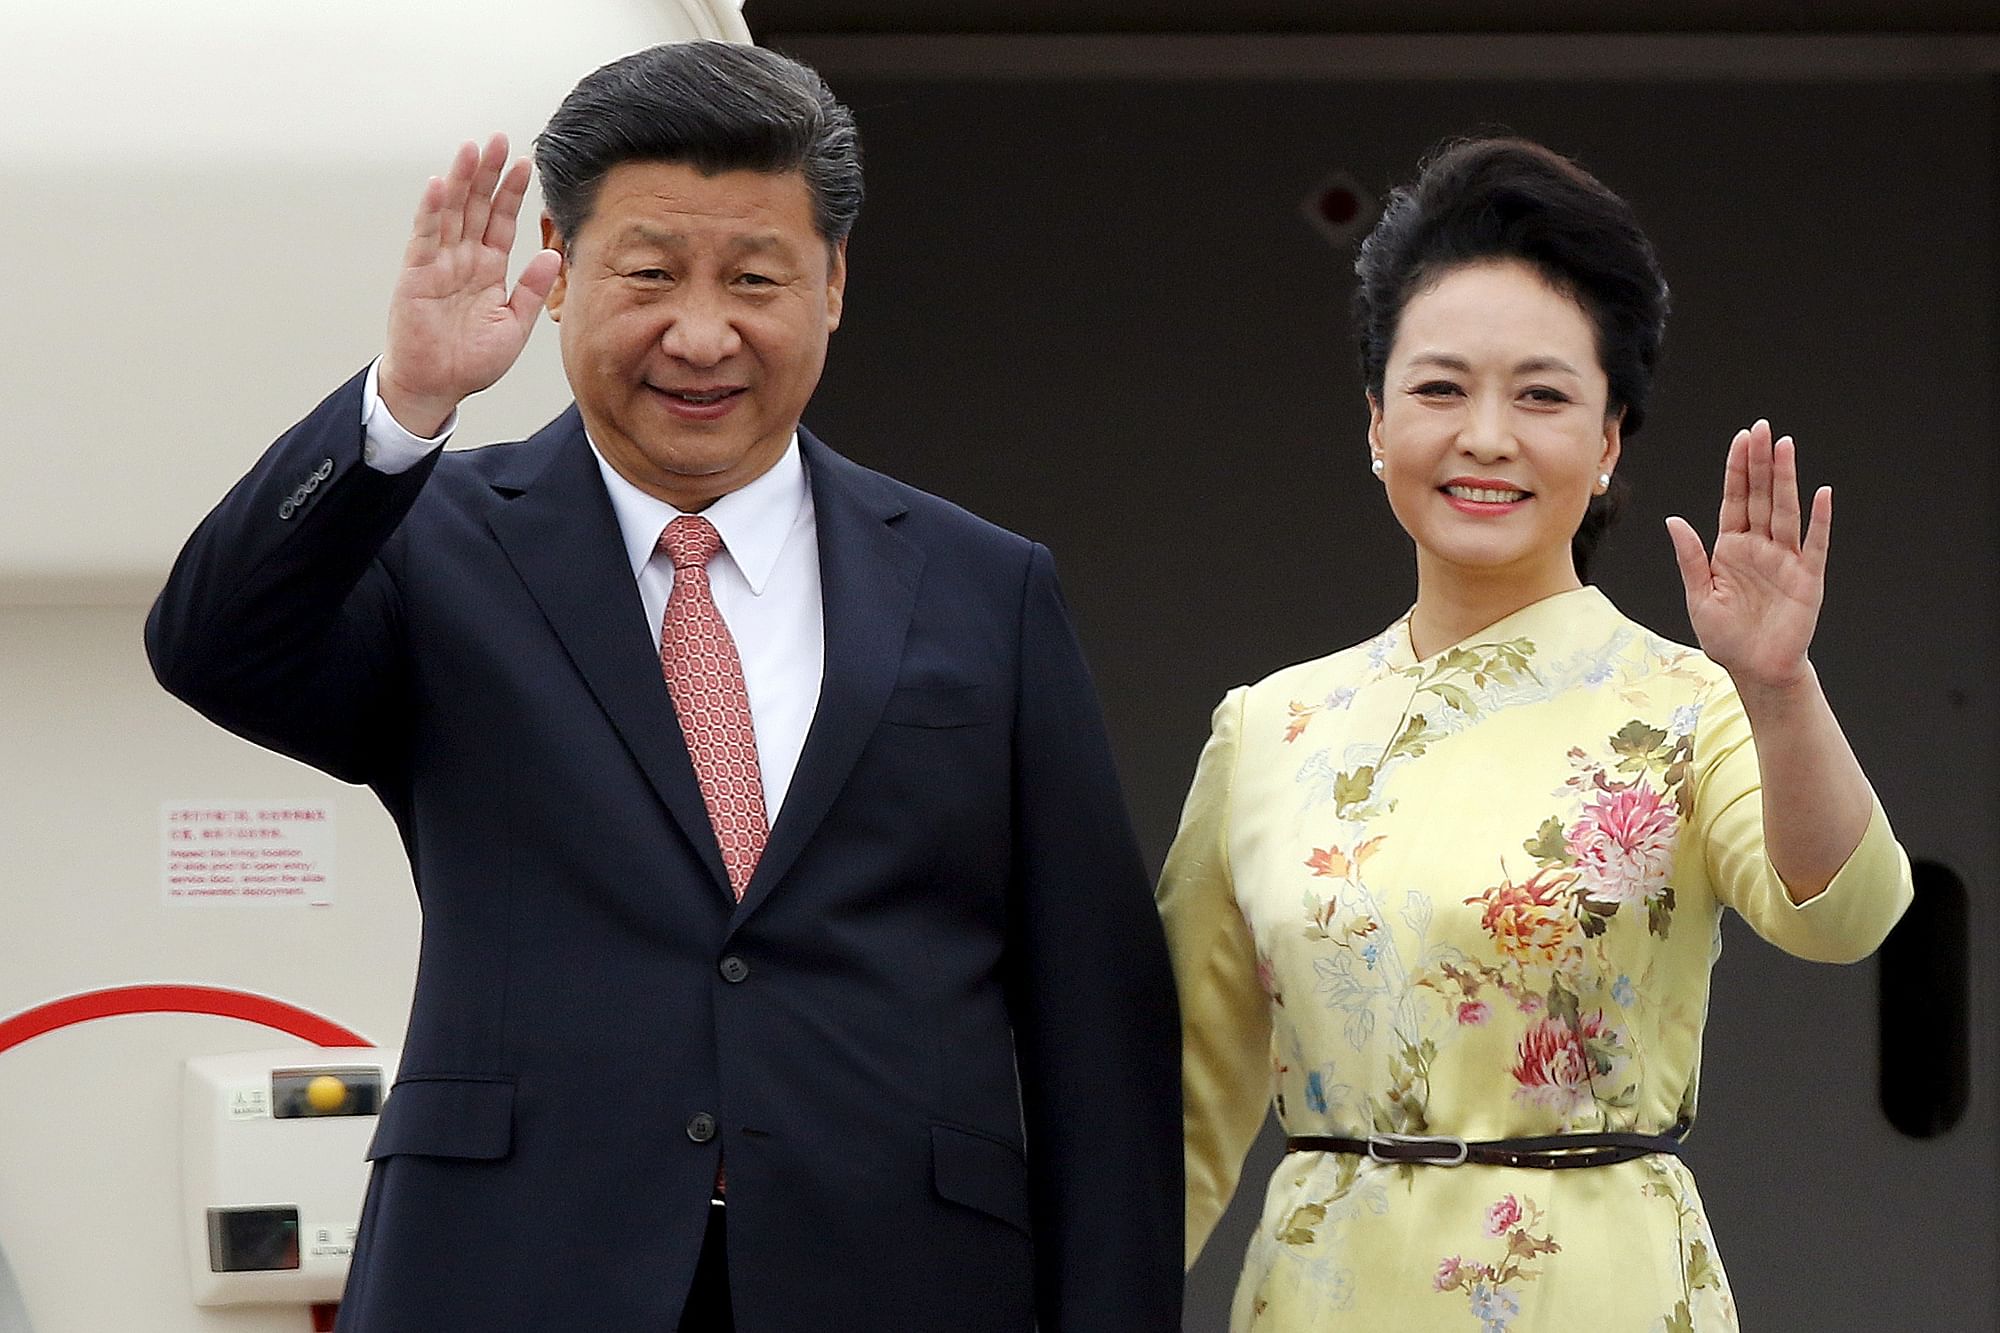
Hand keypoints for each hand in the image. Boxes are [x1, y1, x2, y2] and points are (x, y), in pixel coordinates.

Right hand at [377, 134, 561, 436]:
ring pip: (450, 213)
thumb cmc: (471, 361)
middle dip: (487, 172)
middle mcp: (463, 259)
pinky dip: (430, 211)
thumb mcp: (515, 325)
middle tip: (499, 139)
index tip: (527, 162)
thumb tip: (553, 254)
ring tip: (471, 148)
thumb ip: (533, 289)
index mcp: (488, 268)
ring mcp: (437, 264)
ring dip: (460, 180)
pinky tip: (438, 185)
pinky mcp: (415, 276)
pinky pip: (424, 238)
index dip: (512, 192)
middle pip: (475, 206)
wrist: (436, 387)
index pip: (501, 220)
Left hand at [1665, 419, 1831, 691]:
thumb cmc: (1726, 636)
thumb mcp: (1698, 596)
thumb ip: (1690, 557)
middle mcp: (1760, 547)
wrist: (1755, 670)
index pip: (1734, 500)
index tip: (1740, 439)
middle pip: (1761, 497)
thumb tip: (1674, 520)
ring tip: (1786, 447)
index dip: (1737, 470)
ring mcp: (1785, 560)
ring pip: (1785, 511)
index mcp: (1731, 548)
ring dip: (1786, 480)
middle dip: (1760, 463)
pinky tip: (1822, 494)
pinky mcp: (1807, 578)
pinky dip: (1819, 520)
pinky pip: (1815, 544)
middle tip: (1763, 428)